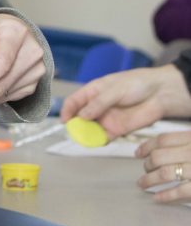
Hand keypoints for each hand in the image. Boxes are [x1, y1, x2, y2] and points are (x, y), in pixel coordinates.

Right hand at [60, 64, 190, 137]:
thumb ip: (98, 103)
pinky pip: (103, 137)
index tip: (65, 120)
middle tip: (74, 131)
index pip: (74, 102)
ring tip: (84, 138)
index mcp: (93, 92)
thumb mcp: (115, 89)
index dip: (66, 110)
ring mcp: (106, 118)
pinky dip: (98, 141)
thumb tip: (82, 116)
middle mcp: (97, 106)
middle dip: (74, 125)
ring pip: (89, 128)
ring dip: (85, 134)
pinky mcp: (117, 129)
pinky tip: (97, 142)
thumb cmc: (138, 84)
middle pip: (79, 117)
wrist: (161, 94)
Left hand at [136, 130, 190, 202]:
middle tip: (145, 171)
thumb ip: (183, 145)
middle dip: (147, 165)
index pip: (164, 140)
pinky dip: (166, 195)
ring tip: (142, 185)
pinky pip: (180, 191)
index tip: (138, 154)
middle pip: (159, 156)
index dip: (147, 147)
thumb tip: (153, 151)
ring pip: (164, 173)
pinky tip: (157, 198)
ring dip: (149, 180)